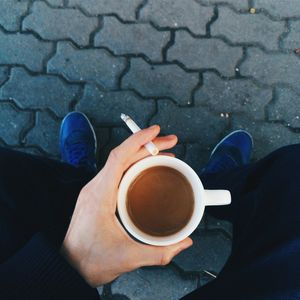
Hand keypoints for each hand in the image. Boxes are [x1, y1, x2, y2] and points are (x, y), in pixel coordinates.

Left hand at [61, 125, 192, 286]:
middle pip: (123, 156)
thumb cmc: (91, 260)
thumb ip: (160, 252)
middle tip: (170, 142)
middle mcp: (95, 187)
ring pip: (120, 162)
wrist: (70, 267)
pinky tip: (147, 170)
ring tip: (164, 154)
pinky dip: (134, 165)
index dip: (138, 140)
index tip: (155, 131)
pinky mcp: (98, 196)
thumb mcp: (128, 258)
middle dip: (148, 145)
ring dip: (142, 154)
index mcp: (100, 195)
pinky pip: (117, 172)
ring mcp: (95, 190)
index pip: (118, 157)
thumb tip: (183, 242)